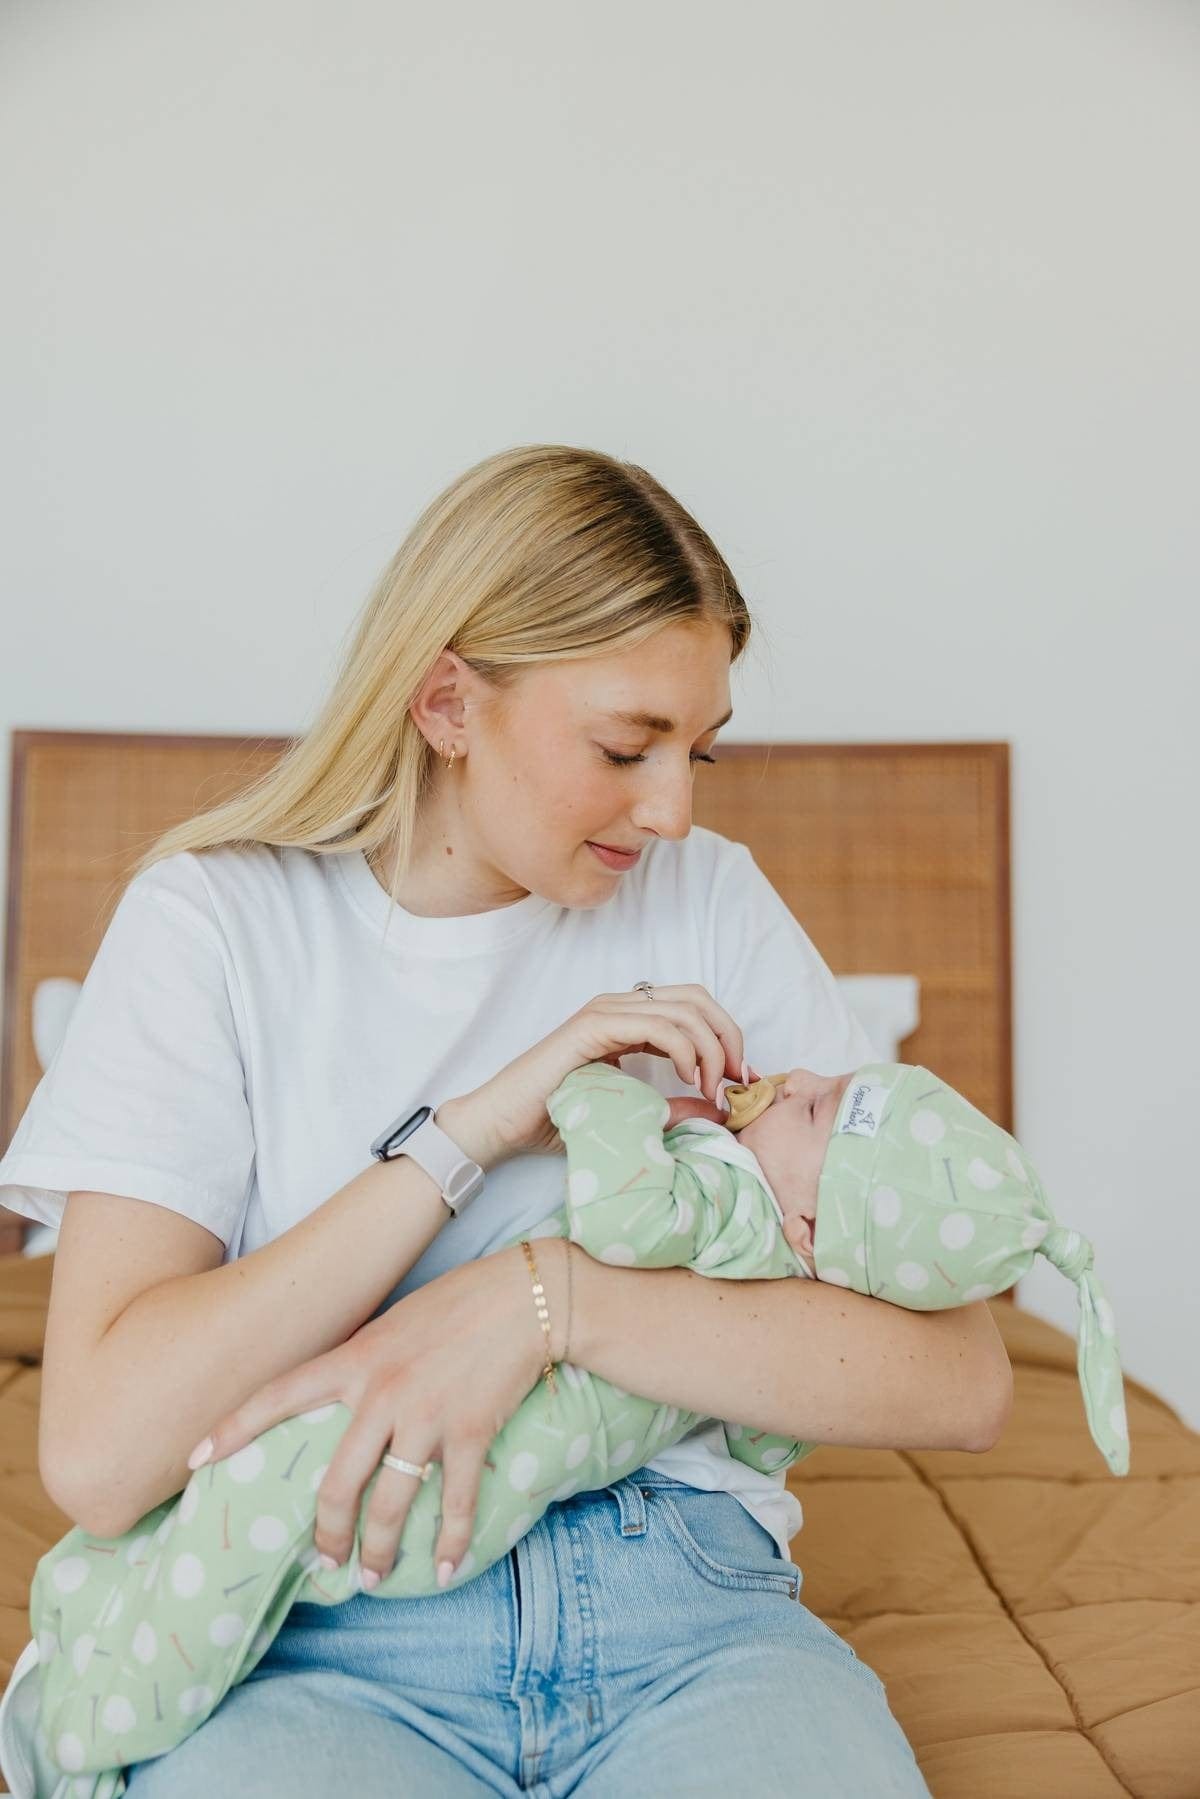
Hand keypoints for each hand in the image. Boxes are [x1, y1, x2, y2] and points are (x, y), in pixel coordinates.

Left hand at [187, 1240, 566, 1589]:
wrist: (524, 1296)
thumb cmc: (459, 1301)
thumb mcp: (394, 1322)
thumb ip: (363, 1360)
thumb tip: (343, 1395)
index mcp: (357, 1358)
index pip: (279, 1394)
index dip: (233, 1428)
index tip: (194, 1459)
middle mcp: (382, 1391)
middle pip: (337, 1482)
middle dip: (329, 1534)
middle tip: (326, 1562)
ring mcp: (426, 1415)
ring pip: (389, 1503)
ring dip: (379, 1551)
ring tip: (374, 1577)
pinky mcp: (470, 1431)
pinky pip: (454, 1501)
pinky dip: (448, 1542)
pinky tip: (443, 1567)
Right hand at [448, 984, 752, 1159]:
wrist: (502, 1124)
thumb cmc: (557, 1120)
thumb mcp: (630, 1113)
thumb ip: (670, 1107)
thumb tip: (716, 1109)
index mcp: (629, 1020)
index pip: (694, 1006)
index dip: (727, 1036)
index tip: (739, 1080)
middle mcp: (619, 1007)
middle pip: (698, 998)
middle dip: (728, 1036)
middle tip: (734, 1080)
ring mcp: (605, 1011)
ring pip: (684, 1008)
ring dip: (710, 1047)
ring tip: (710, 1088)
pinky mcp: (593, 1026)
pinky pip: (657, 1024)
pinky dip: (684, 1049)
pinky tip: (687, 1079)